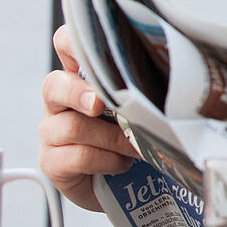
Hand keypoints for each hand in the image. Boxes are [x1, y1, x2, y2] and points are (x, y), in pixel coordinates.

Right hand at [37, 25, 138, 211]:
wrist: (129, 183)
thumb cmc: (135, 134)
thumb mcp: (142, 106)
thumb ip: (143, 87)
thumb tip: (174, 75)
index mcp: (81, 79)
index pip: (64, 46)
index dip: (71, 43)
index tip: (94, 52)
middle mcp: (60, 102)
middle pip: (53, 85)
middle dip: (79, 93)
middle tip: (100, 104)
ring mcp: (51, 132)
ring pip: (71, 127)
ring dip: (111, 138)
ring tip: (134, 147)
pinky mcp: (52, 162)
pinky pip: (75, 157)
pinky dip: (106, 161)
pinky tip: (122, 164)